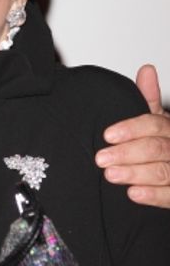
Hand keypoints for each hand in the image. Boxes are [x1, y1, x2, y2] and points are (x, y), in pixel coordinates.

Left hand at [95, 64, 169, 207]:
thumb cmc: (163, 144)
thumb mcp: (156, 121)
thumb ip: (148, 99)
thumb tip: (146, 69)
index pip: (155, 124)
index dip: (132, 129)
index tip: (108, 134)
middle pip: (157, 148)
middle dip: (127, 153)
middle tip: (101, 158)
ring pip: (163, 171)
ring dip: (136, 173)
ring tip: (111, 175)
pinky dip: (153, 195)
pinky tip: (133, 194)